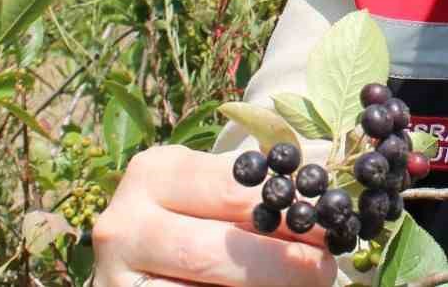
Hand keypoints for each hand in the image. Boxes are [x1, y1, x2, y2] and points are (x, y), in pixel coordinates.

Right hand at [92, 145, 337, 286]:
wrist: (139, 260)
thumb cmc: (195, 215)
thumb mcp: (216, 194)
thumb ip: (258, 195)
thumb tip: (325, 205)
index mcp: (154, 173)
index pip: (232, 189)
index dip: (287, 208)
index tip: (331, 221)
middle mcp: (124, 223)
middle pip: (216, 248)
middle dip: (282, 261)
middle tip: (325, 268)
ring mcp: (116, 277)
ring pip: (203, 286)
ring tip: (305, 285)